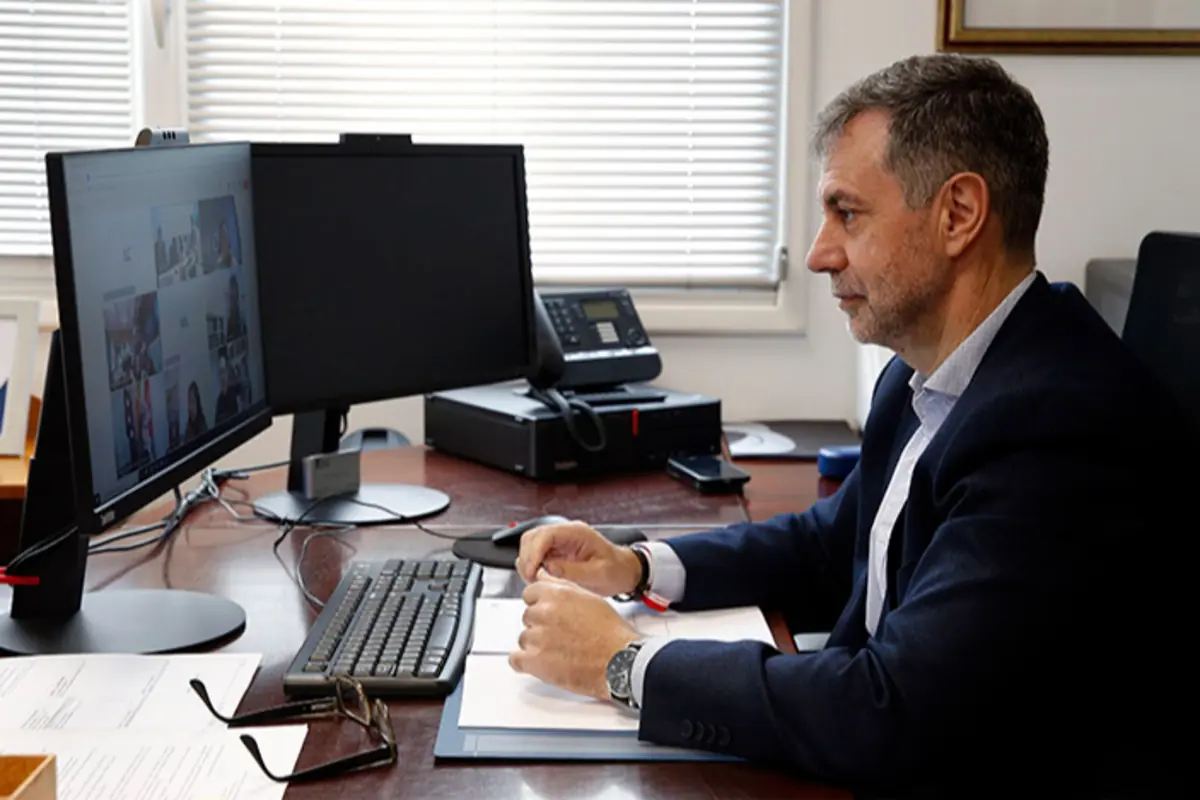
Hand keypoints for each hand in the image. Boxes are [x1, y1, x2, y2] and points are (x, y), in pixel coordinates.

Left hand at [509, 572, 639, 700]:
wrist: (620, 661)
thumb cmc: (611, 633)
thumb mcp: (590, 598)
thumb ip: (562, 587)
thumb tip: (544, 578)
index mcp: (556, 594)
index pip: (530, 594)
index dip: (541, 605)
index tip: (549, 614)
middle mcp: (543, 612)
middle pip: (528, 616)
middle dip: (540, 625)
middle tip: (561, 635)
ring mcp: (536, 637)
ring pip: (524, 638)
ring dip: (537, 645)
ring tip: (560, 652)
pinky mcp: (534, 661)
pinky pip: (516, 660)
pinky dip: (526, 663)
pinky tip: (542, 663)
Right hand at [515, 519, 641, 596]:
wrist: (625, 571)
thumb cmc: (617, 570)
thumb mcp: (599, 574)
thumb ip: (573, 571)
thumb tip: (549, 568)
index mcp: (577, 533)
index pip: (545, 535)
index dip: (533, 553)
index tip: (531, 572)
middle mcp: (566, 534)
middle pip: (533, 537)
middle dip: (527, 557)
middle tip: (531, 578)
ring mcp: (561, 542)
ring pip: (531, 544)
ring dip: (528, 561)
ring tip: (534, 579)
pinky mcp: (558, 552)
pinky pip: (537, 554)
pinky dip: (532, 565)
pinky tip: (538, 577)